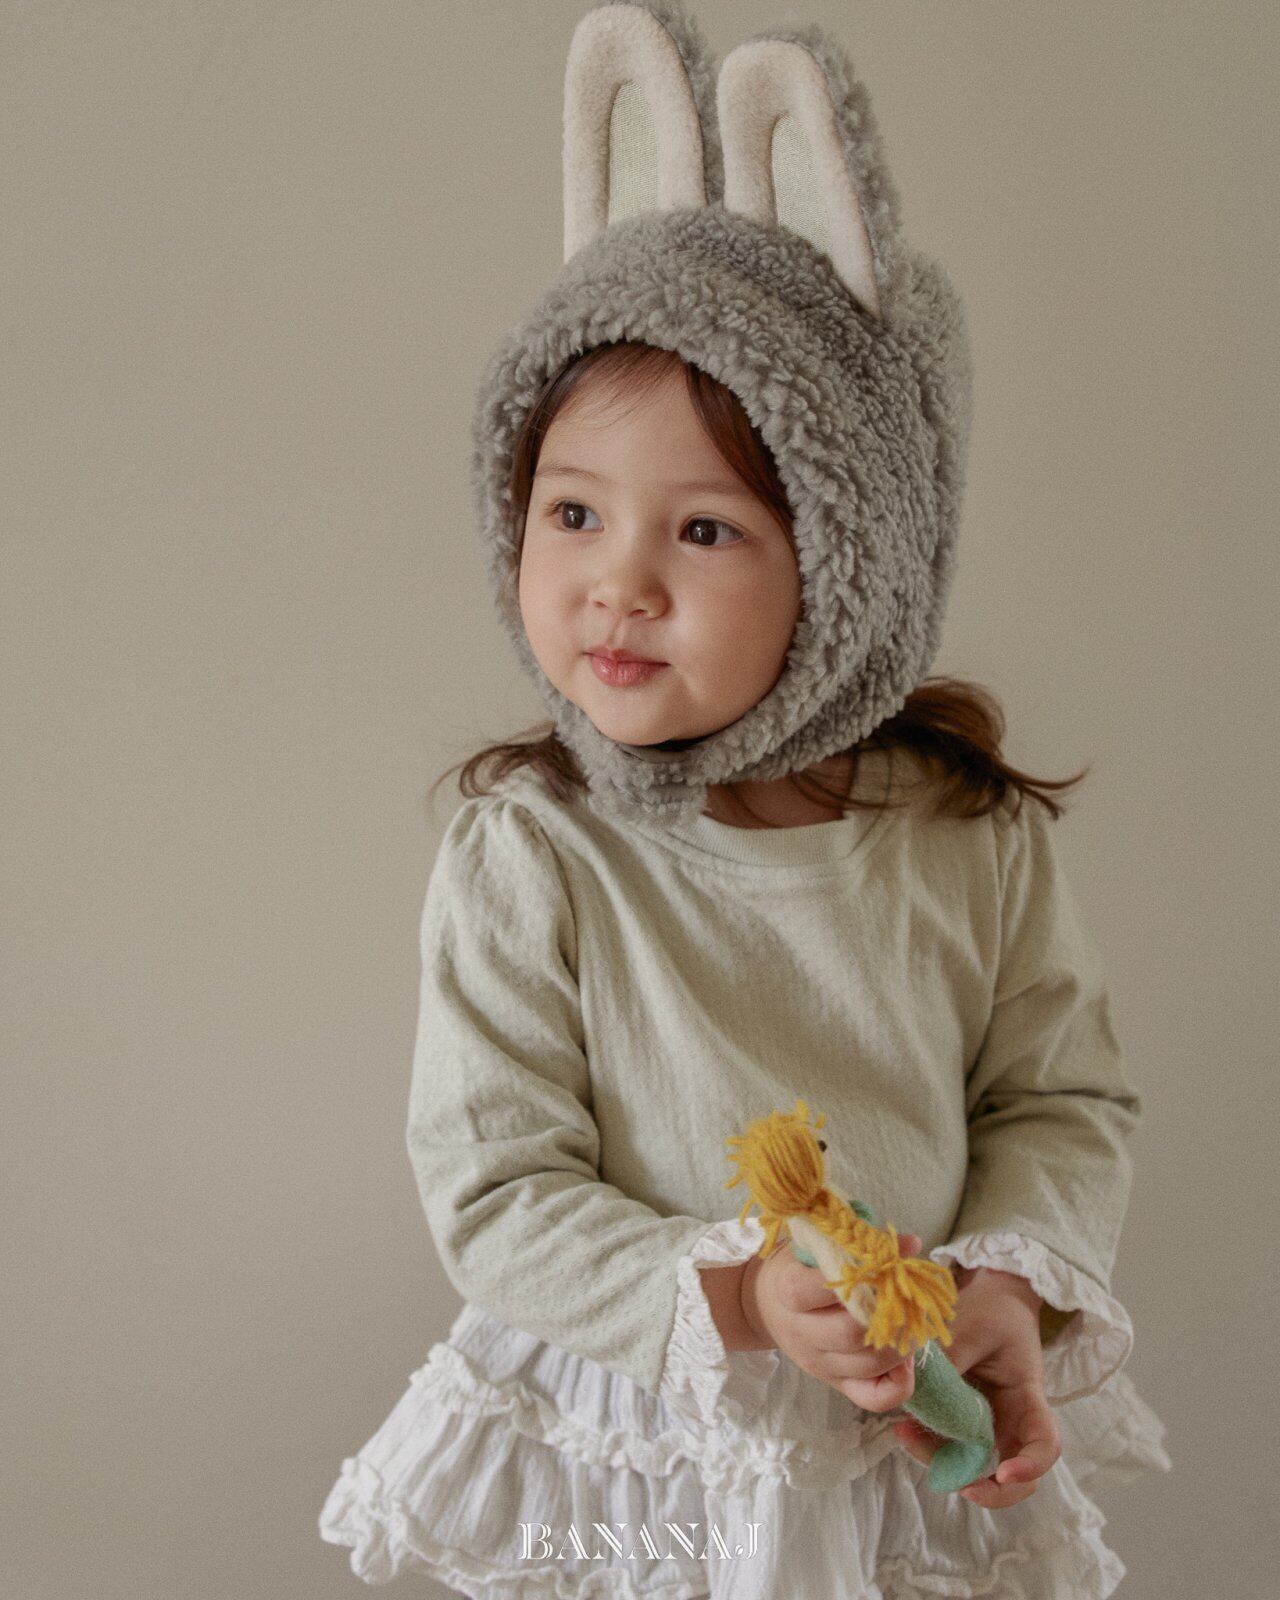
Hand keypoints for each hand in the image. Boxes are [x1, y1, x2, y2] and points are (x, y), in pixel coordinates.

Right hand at [740, 1232, 927, 1412]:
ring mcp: (819, 1363)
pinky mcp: (836, 1383)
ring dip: (900, 1346)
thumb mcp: (816, 1245)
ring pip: (867, 1366)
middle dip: (887, 1317)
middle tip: (909, 1299)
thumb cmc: (798, 1266)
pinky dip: (899, 1384)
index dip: (853, 1278)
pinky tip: (905, 1360)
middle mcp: (801, 1333)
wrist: (765, 1305)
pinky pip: (873, 1398)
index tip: (880, 1265)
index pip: (812, 1289)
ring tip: (913, 1325)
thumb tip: (911, 1244)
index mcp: (788, 1291)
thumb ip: (859, 1244)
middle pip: (849, 1333)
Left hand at [892, 1266, 1062, 1509]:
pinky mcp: (965, 1420)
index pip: (1045, 1444)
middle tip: (953, 1483)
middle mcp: (1013, 1420)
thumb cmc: (991, 1309)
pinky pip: (951, 1447)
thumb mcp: (973, 1327)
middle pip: (1012, 1475)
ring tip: (906, 1436)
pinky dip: (930, 1447)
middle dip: (985, 1488)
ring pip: (975, 1467)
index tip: (1004, 1472)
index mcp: (1027, 1397)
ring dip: (944, 1466)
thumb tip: (917, 1389)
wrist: (990, 1294)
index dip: (1031, 1466)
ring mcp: (989, 1424)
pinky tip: (905, 1428)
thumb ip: (951, 1359)